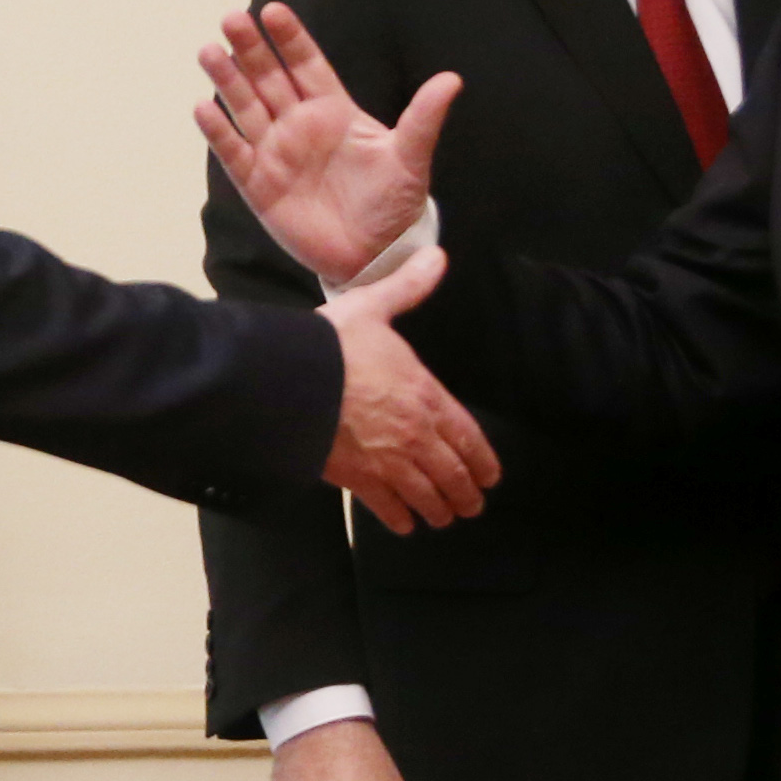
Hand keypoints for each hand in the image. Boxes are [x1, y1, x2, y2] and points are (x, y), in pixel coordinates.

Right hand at [196, 3, 461, 284]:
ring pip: (245, 107)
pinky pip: (233, 152)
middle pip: (269, 78)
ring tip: (209, 52)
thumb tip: (452, 79)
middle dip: (250, 49)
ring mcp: (275, 153)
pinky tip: (204, 107)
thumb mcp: (410, 158)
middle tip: (231, 18)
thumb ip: (423, 118)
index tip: (272, 11)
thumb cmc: (393, 204)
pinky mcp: (258, 185)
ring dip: (227, 80)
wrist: (373, 255)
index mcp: (333, 110)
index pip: (306, 65)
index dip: (290, 39)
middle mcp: (299, 125)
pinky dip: (218, 131)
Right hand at [322, 248, 498, 532]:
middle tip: (471, 506)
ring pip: (426, 496)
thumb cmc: (332, 346)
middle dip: (466, 494)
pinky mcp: (357, 479)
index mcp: (426, 396)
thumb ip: (408, 287)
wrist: (289, 383)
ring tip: (443, 518)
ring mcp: (388, 462)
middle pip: (452, 474)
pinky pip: (387, 508)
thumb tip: (437, 256)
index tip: (491, 477)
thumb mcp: (372, 308)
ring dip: (438, 510)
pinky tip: (403, 525)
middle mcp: (415, 436)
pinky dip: (399, 520)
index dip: (483, 461)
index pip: (468, 437)